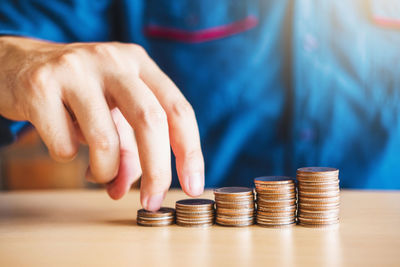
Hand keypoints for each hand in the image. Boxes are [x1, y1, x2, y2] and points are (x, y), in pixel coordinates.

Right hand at [0, 36, 203, 209]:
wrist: (18, 65)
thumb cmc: (78, 94)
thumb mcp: (112, 112)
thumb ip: (129, 149)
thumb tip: (128, 191)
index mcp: (139, 63)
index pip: (178, 109)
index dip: (190, 151)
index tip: (193, 186)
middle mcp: (112, 60)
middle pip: (150, 121)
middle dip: (157, 171)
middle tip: (152, 202)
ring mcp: (76, 70)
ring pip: (105, 140)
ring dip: (105, 171)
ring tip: (96, 171)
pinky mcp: (41, 86)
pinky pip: (64, 146)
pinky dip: (67, 157)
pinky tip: (61, 139)